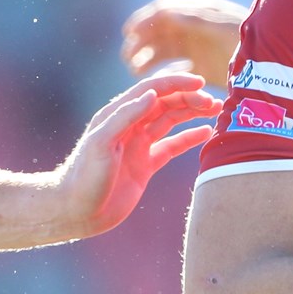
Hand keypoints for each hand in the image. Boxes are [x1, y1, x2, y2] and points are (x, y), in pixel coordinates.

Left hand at [57, 69, 222, 237]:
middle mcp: (130, 126)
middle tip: (215, 102)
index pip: (152, 90)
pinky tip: (206, 133)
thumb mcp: (102, 143)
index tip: (200, 82)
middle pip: (166, 104)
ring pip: (171, 122)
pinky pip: (172, 147)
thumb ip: (126, 116)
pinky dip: (189, 138)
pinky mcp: (146, 165)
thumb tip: (153, 94)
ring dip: (193, 113)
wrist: (76, 211)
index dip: (176, 83)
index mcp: (118, 115)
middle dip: (190, 98)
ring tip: (216, 110)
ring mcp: (139, 145)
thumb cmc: (83, 176)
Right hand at [121, 0, 248, 86]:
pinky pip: (179, 67)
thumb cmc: (254, 41)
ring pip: (166, 51)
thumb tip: (165, 11)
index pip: (164, 12)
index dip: (144, 20)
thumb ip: (196, 19)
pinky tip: (158, 83)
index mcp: (200, 12)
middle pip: (160, 31)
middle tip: (127, 57)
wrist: (280, 65)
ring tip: (135, 71)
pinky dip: (166, 73)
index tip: (128, 33)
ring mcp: (200, 47)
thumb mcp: (223, 28)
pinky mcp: (205, 67)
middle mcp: (197, 28)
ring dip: (149, 58)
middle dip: (141, 42)